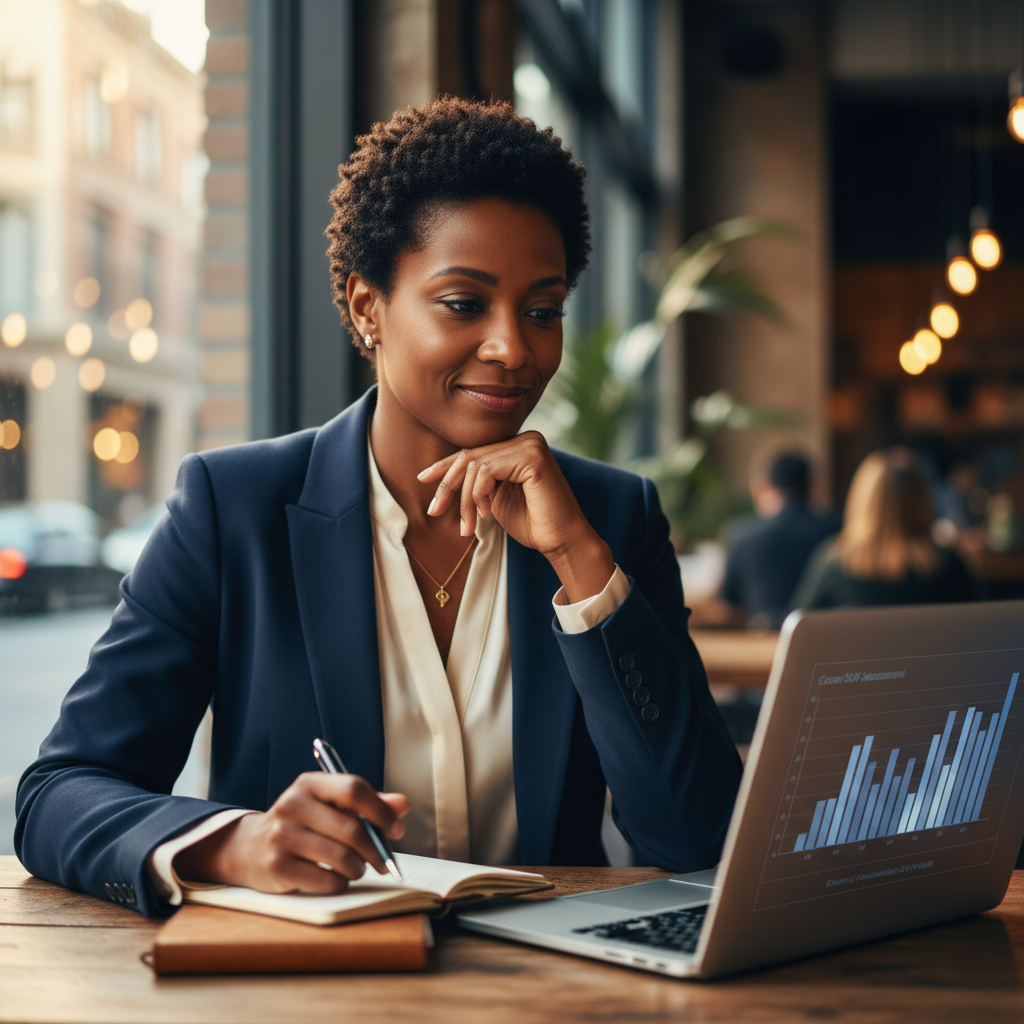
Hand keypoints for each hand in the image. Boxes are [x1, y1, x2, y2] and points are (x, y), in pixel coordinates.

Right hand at [174, 773, 409, 894]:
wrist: (250, 848)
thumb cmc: (303, 824)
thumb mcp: (330, 805)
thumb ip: (368, 803)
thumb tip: (403, 804)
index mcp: (310, 784)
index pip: (353, 789)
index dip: (381, 810)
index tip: (396, 829)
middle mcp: (293, 805)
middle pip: (352, 829)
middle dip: (376, 850)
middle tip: (385, 861)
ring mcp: (282, 836)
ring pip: (342, 858)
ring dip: (359, 868)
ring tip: (356, 868)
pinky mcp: (277, 867)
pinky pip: (327, 881)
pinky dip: (340, 884)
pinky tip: (336, 878)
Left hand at [417, 431, 614, 602]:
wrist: (561, 541)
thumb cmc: (532, 523)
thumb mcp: (495, 498)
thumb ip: (478, 482)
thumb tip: (444, 474)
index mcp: (518, 446)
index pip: (474, 452)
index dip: (445, 465)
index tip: (422, 478)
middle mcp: (526, 439)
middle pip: (470, 457)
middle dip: (448, 486)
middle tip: (435, 511)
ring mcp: (530, 445)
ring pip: (475, 467)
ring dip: (465, 500)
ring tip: (469, 525)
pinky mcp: (532, 457)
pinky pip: (487, 472)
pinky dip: (479, 495)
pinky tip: (486, 514)